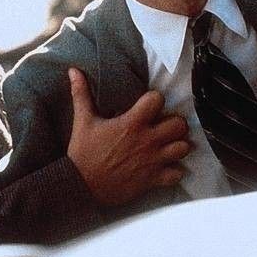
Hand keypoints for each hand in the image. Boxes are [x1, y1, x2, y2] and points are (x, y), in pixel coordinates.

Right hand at [65, 67, 189, 206]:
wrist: (81, 186)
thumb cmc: (83, 152)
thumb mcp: (82, 120)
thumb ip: (81, 94)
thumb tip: (73, 70)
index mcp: (132, 123)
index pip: (157, 100)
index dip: (155, 99)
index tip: (148, 104)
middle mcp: (147, 140)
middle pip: (179, 124)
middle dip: (174, 122)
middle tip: (163, 125)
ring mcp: (153, 161)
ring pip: (183, 148)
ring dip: (177, 145)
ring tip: (167, 144)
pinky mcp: (153, 179)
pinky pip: (177, 174)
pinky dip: (174, 170)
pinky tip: (165, 166)